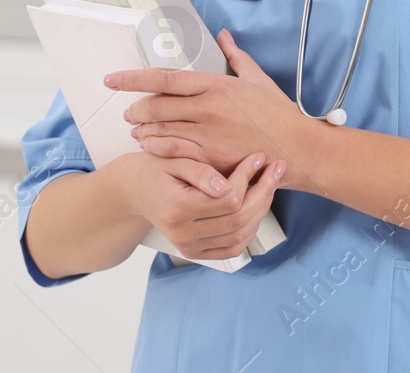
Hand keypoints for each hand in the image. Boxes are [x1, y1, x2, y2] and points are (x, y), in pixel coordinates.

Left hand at [109, 28, 305, 177]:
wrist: (297, 148)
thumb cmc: (279, 115)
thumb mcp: (257, 79)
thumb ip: (235, 56)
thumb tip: (223, 36)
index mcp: (217, 85)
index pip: (165, 77)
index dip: (134, 78)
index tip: (114, 78)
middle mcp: (208, 108)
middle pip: (156, 105)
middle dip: (136, 107)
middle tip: (128, 110)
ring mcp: (207, 135)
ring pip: (160, 129)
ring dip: (143, 129)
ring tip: (136, 129)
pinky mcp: (209, 158)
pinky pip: (171, 152)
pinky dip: (156, 148)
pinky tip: (150, 146)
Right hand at [116, 150, 285, 260]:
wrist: (134, 190)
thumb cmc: (154, 168)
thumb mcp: (173, 159)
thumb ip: (199, 171)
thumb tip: (225, 185)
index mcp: (177, 209)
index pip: (228, 199)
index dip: (249, 177)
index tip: (258, 157)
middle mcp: (183, 234)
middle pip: (239, 220)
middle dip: (264, 192)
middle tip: (275, 169)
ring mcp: (189, 247)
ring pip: (240, 236)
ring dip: (261, 209)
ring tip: (269, 184)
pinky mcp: (196, 252)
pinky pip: (232, 247)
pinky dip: (250, 229)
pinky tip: (256, 206)